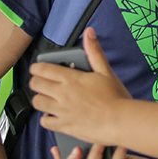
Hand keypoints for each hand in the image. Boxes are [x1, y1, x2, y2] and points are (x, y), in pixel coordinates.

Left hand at [32, 28, 131, 144]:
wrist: (121, 121)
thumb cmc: (116, 97)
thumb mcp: (106, 71)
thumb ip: (94, 52)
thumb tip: (89, 32)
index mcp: (72, 78)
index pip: (43, 69)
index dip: (36, 68)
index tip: (36, 69)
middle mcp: (63, 93)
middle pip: (36, 85)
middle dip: (35, 82)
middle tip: (41, 83)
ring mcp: (62, 111)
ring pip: (37, 103)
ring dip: (40, 100)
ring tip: (47, 99)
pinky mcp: (64, 126)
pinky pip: (45, 122)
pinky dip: (46, 118)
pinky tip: (53, 116)